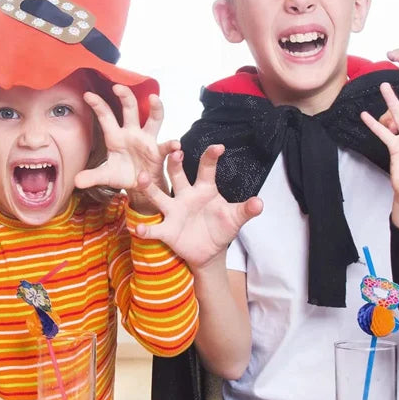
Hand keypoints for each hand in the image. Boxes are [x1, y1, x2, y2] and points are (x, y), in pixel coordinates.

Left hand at [74, 85, 178, 199]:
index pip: (106, 116)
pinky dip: (172, 145)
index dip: (98, 105)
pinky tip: (176, 146)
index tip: (87, 95)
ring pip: (154, 119)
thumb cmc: (123, 174)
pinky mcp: (159, 152)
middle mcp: (132, 133)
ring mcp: (147, 140)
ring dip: (155, 108)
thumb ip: (92, 177)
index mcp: (116, 136)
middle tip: (118, 87)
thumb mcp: (106, 176)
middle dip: (125, 96)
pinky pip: (167, 146)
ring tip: (154, 99)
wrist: (140, 186)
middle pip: (131, 109)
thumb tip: (76, 182)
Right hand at [133, 145, 262, 269]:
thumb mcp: (236, 219)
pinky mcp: (167, 230)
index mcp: (204, 189)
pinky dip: (145, 229)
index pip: (207, 168)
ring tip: (141, 178)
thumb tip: (260, 204)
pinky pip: (154, 229)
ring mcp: (174, 211)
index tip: (218, 148)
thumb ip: (246, 210)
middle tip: (174, 151)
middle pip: (177, 175)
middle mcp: (185, 195)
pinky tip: (138, 228)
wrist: (210, 252)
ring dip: (149, 187)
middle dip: (174, 163)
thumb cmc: (221, 228)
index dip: (211, 157)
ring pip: (158, 195)